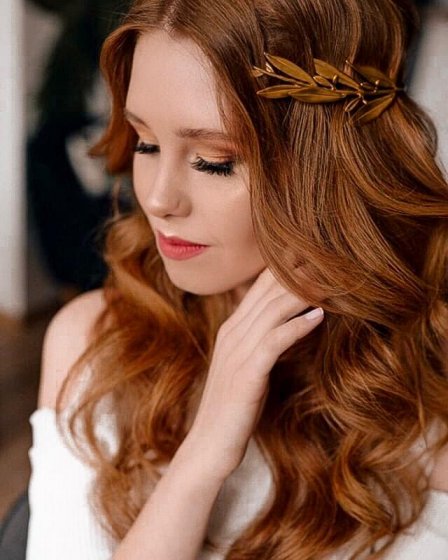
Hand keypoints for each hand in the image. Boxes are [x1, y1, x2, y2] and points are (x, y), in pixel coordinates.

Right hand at [184, 267, 324, 479]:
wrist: (210, 445)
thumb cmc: (235, 406)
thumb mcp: (250, 366)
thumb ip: (265, 341)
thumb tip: (293, 323)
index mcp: (233, 329)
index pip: (261, 287)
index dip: (287, 267)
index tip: (314, 253)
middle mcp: (233, 333)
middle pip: (268, 292)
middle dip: (298, 271)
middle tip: (329, 255)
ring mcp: (237, 352)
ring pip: (273, 311)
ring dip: (303, 293)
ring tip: (331, 278)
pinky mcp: (246, 373)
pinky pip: (274, 342)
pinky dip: (297, 327)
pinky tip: (319, 317)